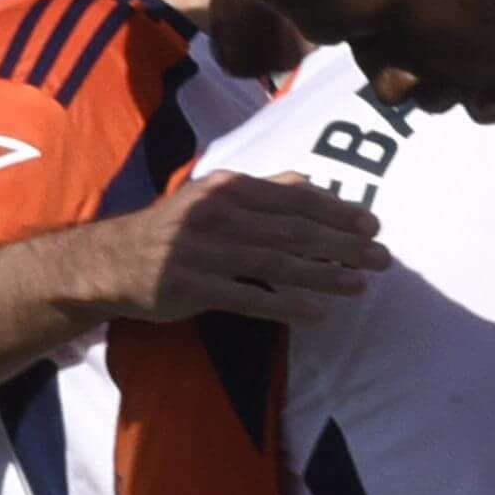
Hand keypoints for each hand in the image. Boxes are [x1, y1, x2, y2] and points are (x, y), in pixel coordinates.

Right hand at [93, 170, 388, 324]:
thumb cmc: (174, 229)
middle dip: (343, 245)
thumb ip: (262, 189)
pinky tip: (316, 313)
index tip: (373, 224)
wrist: (112, 262)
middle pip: (293, 231)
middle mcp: (217, 215)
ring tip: (359, 285)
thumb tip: (309, 181)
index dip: (338, 211)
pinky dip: (285, 305)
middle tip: (382, 258)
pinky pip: (248, 297)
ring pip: (276, 263)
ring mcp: (203, 251)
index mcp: (228, 188)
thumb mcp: (213, 197)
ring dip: (323, 275)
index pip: (294, 198)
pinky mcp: (192, 287)